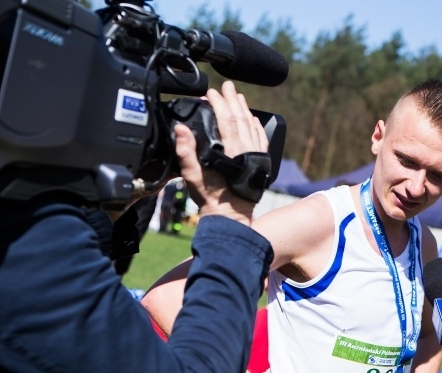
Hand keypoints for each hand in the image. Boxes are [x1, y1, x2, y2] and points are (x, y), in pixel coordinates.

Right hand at [175, 80, 267, 224]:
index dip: (218, 103)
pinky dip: (257, 127)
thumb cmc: (212, 199)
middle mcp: (247, 150)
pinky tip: (253, 119)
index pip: (226, 119)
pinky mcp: (260, 163)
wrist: (231, 217)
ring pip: (252, 126)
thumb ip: (186, 151)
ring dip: (245, 110)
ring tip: (239, 97)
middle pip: (241, 118)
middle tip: (227, 86)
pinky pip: (261, 140)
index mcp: (232, 151)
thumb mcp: (193, 176)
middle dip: (233, 100)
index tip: (211, 92)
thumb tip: (180, 128)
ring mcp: (256, 156)